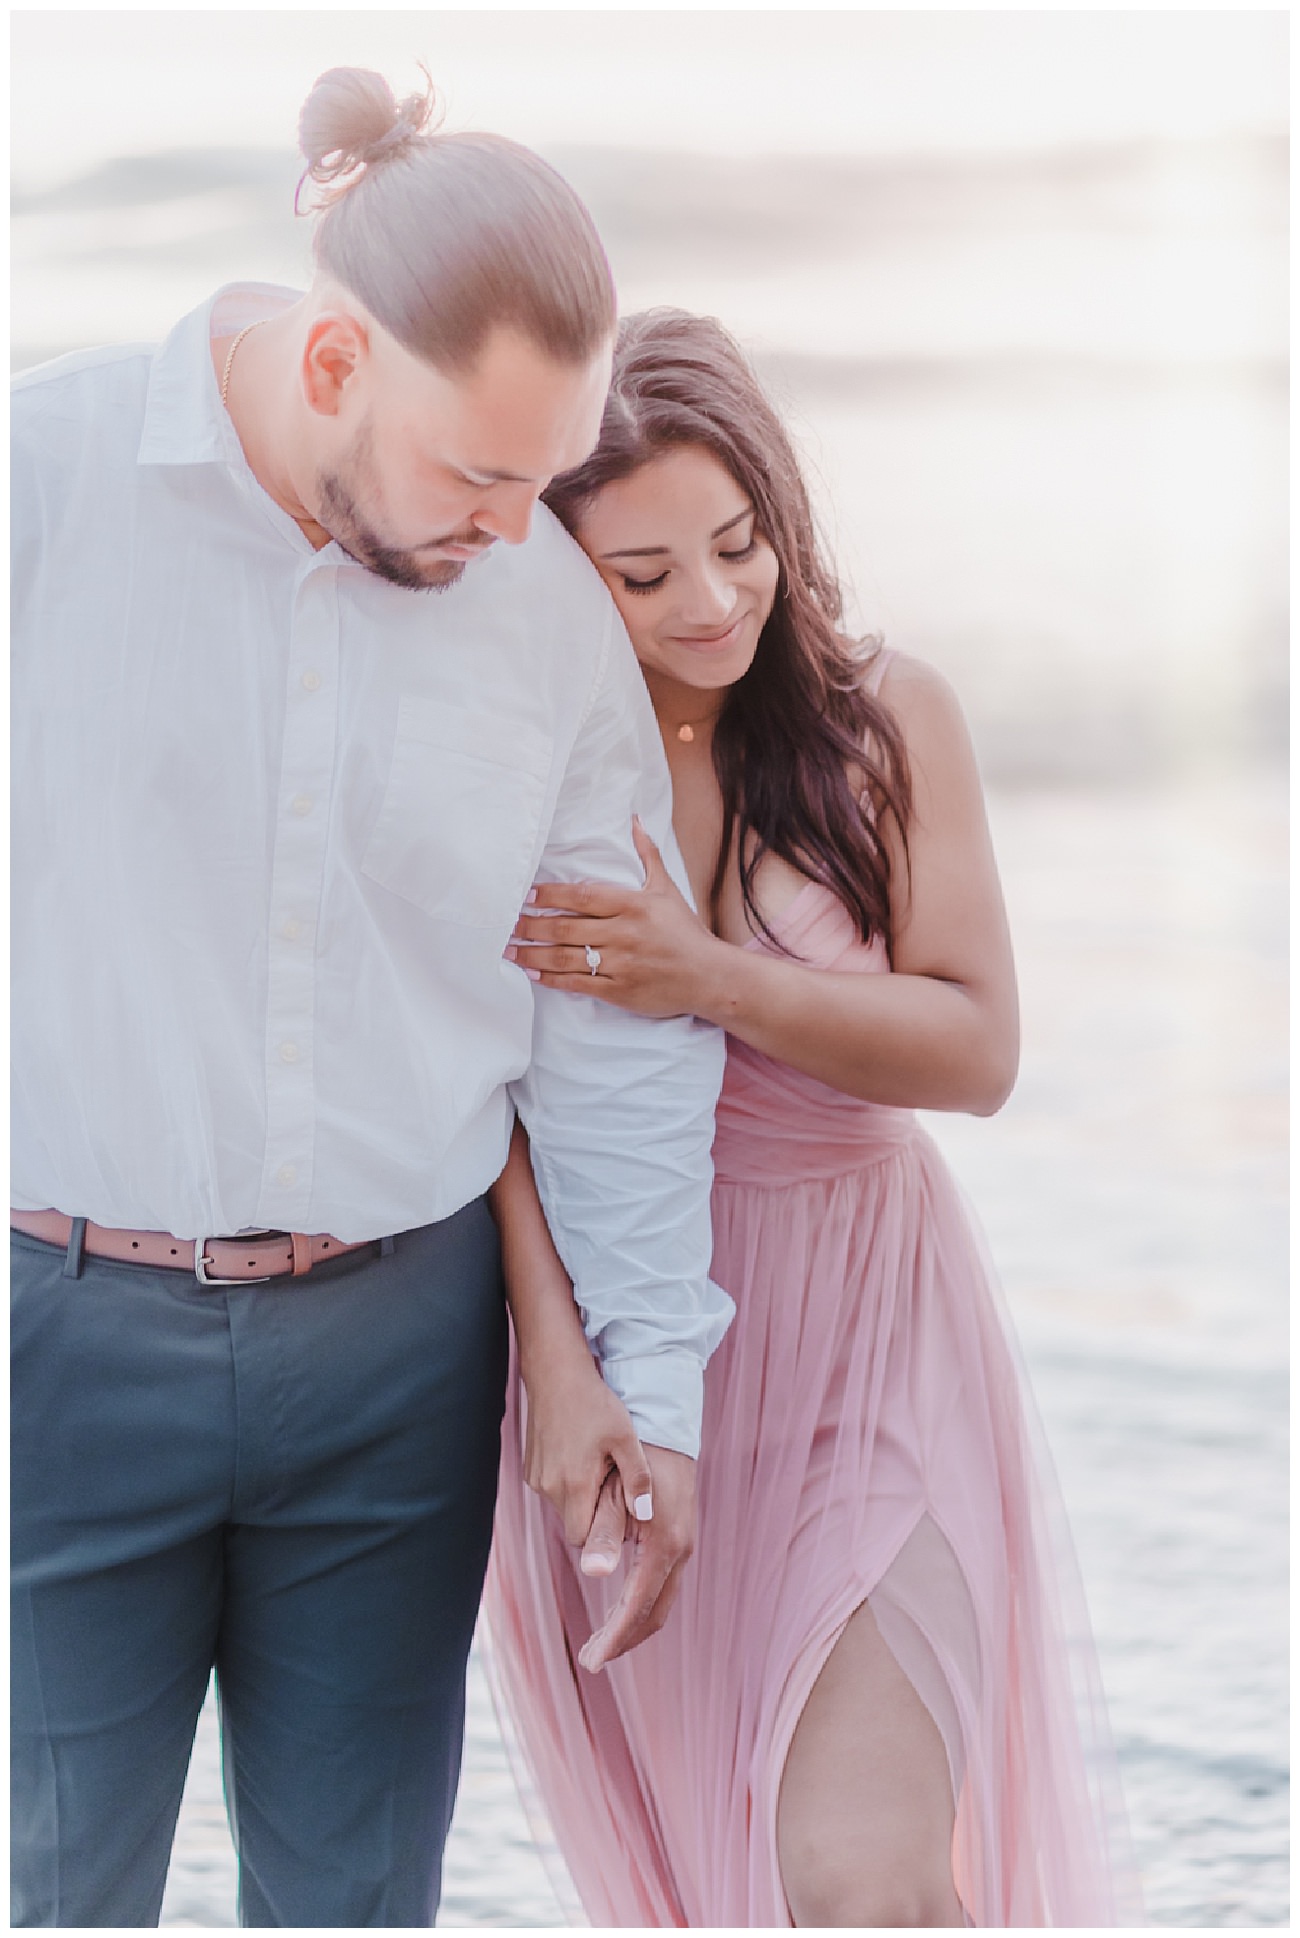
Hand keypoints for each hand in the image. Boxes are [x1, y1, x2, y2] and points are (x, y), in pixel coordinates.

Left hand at [506, 818, 720, 1018]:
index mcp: (633, 905)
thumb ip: (647, 855)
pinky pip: (578, 984)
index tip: (525, 895)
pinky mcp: (619, 990)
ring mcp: (620, 963)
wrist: (709, 976)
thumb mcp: (667, 889)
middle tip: (504, 924)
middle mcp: (623, 933)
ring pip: (565, 957)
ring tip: (508, 949)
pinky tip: (532, 973)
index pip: (581, 896)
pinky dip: (552, 979)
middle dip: (530, 926)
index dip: (549, 896)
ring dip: (532, 954)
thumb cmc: (685, 932)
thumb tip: (635, 820)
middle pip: (565, 928)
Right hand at [518, 1342, 653, 1558]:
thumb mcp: (625, 1437)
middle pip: (572, 1524)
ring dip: (579, 1497)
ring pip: (562, 1507)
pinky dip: (566, 1483)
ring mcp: (536, 1478)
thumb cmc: (594, 1404)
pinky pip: (551, 1490)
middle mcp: (549, 1487)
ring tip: (596, 1465)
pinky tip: (578, 1456)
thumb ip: (637, 1478)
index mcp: (574, 1485)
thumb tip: (646, 1514)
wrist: (556, 1374)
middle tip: (610, 1483)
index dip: (601, 1532)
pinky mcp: (530, 1469)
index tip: (617, 1510)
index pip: (582, 1538)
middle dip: (592, 1514)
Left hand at [576, 1443, 696, 1673]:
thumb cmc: (631, 1456)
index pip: (638, 1605)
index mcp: (665, 1542)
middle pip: (655, 1613)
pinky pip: (663, 1584)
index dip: (614, 1637)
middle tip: (591, 1658)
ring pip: (661, 1601)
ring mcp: (684, 1544)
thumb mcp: (611, 1492)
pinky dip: (640, 1605)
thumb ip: (603, 1533)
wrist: (663, 1425)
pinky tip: (619, 1611)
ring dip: (632, 1625)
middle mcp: (681, 1549)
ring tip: (599, 1643)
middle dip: (623, 1640)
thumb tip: (594, 1573)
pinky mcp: (679, 1538)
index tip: (592, 1660)